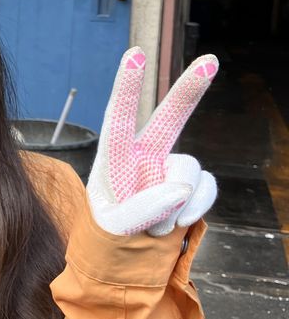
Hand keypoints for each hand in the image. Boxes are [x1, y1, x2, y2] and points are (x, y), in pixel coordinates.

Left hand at [86, 47, 217, 236]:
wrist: (129, 263)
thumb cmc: (107, 240)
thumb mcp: (111, 228)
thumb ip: (139, 209)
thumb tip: (178, 188)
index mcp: (112, 159)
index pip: (119, 119)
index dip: (128, 87)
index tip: (135, 55)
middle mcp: (143, 156)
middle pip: (169, 119)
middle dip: (189, 90)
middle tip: (211, 61)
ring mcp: (170, 170)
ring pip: (187, 172)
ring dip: (174, 206)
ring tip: (153, 227)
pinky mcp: (192, 186)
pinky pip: (206, 187)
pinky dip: (195, 209)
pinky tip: (178, 223)